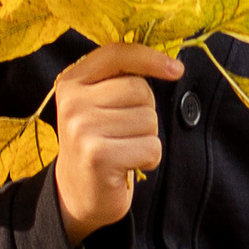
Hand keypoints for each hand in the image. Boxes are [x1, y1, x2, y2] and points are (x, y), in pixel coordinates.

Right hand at [51, 43, 181, 245]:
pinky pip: (151, 147)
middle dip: (145, 112)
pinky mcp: (97, 155)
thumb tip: (172, 65)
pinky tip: (127, 166)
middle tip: (123, 133)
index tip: (177, 70)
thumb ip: (120, 80)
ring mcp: (82, 128)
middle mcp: (72, 102)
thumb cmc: (99, 144)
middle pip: (140, 89)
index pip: (116, 54)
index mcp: (71, 82)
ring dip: (147, 138)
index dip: (150, 58)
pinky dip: (149, 159)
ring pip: (149, 119)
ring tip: (123, 149)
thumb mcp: (98, 104)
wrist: (77, 194)